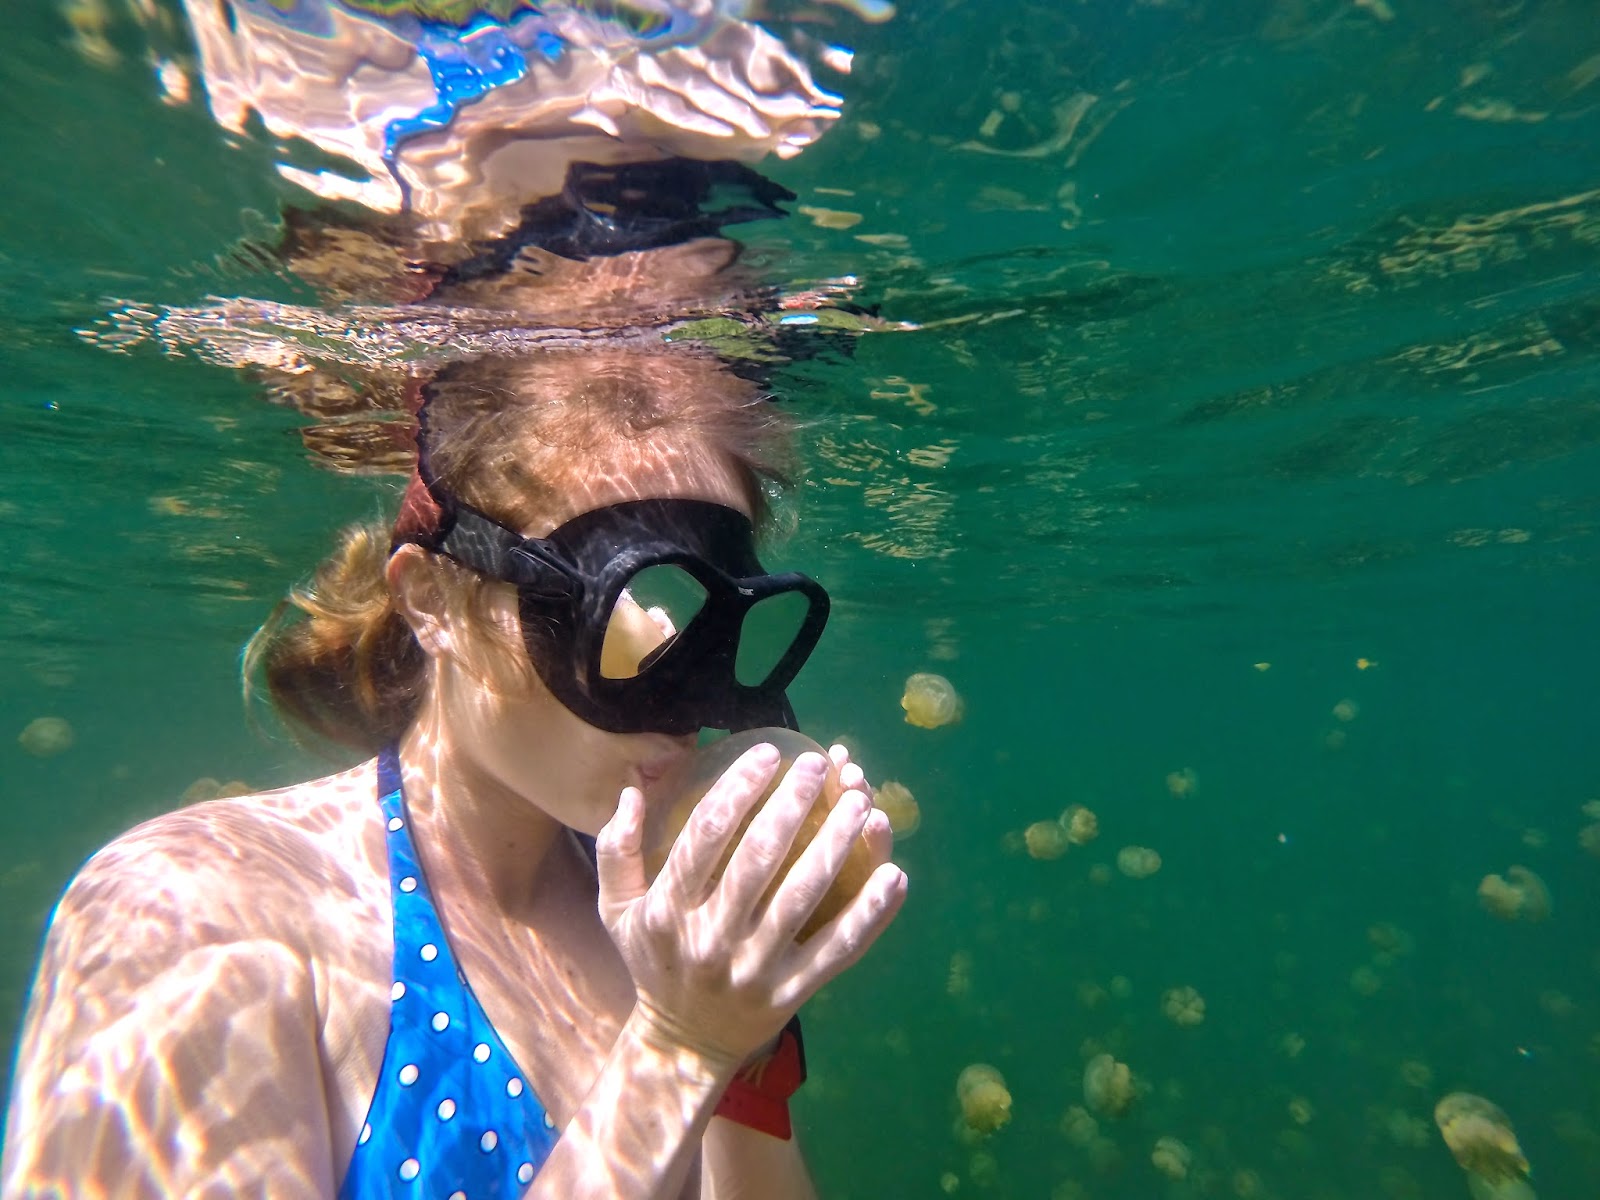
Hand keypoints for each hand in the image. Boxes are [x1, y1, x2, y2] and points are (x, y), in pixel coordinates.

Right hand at [596, 743, 906, 1067]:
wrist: (684, 1042)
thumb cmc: (655, 960)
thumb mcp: (618, 910)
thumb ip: (617, 850)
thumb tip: (632, 789)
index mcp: (668, 909)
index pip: (705, 835)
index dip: (738, 787)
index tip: (769, 752)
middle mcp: (712, 938)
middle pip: (760, 859)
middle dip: (794, 804)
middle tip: (821, 765)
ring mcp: (756, 968)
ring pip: (804, 897)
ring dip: (837, 844)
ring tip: (862, 801)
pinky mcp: (793, 992)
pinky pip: (838, 948)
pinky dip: (871, 913)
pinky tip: (895, 875)